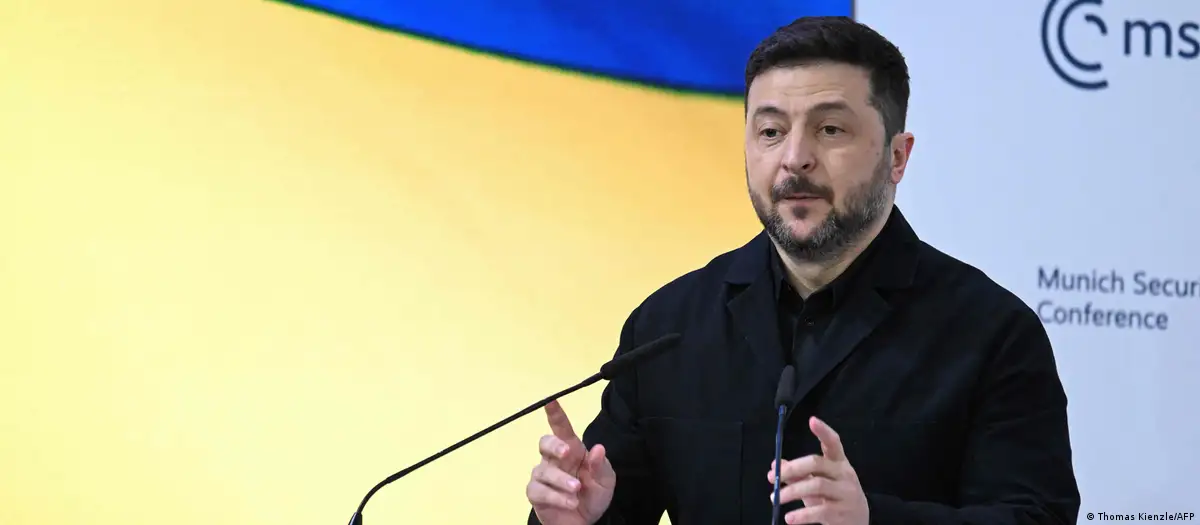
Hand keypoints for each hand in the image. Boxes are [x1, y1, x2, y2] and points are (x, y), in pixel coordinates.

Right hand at [526, 400, 615, 524]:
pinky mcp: (536, 494)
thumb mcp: (605, 481)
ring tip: (576, 490)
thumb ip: (601, 466)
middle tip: (567, 453)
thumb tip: (597, 448)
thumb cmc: (593, 495)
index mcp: (572, 451)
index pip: (561, 429)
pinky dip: (556, 496)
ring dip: (561, 480)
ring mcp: (543, 476)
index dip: (555, 414)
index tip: (551, 401)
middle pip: (544, 443)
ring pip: (543, 471)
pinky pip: (539, 491)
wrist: (586, 522)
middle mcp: (554, 460)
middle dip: (554, 446)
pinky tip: (570, 502)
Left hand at [767, 417, 868, 524]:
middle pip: (817, 463)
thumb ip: (797, 474)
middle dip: (792, 468)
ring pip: (817, 485)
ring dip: (792, 491)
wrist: (858, 522)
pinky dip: (801, 515)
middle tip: (773, 477)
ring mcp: (846, 494)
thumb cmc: (833, 498)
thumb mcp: (817, 483)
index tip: (812, 420)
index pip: (834, 443)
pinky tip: (789, 518)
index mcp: (839, 463)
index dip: (823, 431)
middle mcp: (845, 475)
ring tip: (775, 498)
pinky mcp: (843, 513)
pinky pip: (820, 511)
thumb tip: (775, 466)